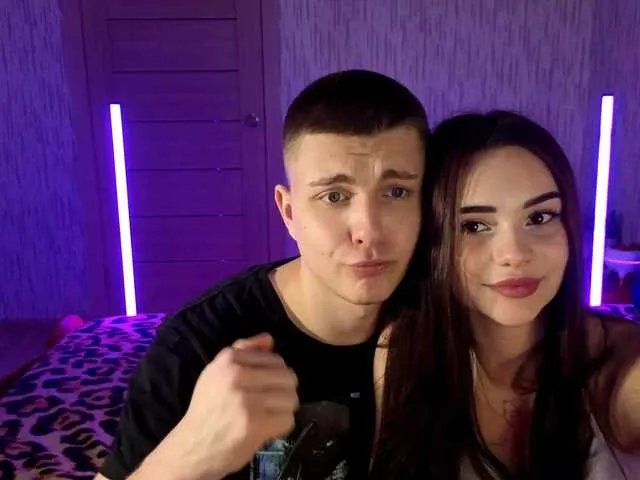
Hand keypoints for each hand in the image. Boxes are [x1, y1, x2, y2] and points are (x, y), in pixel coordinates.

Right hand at [170, 333, 298, 477]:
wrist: (192, 446)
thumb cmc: (208, 408)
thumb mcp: (217, 372)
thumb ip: (243, 351)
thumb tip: (269, 339)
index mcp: (229, 359)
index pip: (275, 360)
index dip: (276, 375)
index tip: (265, 388)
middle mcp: (237, 375)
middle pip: (287, 377)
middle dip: (285, 392)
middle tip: (272, 404)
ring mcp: (247, 400)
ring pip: (290, 398)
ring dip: (284, 410)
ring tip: (270, 416)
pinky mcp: (255, 423)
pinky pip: (287, 419)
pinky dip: (281, 426)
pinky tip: (268, 428)